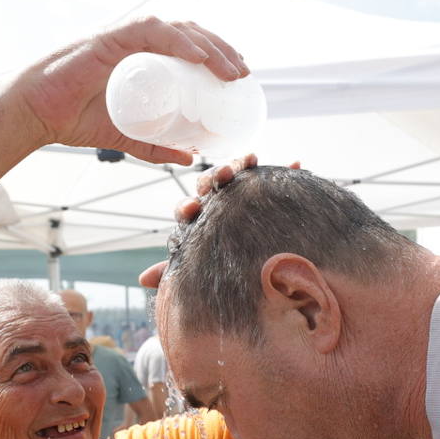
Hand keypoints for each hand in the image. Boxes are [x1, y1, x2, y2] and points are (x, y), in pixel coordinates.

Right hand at [12, 17, 248, 167]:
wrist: (34, 115)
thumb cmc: (72, 118)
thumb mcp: (125, 136)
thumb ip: (154, 146)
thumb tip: (190, 157)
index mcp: (140, 56)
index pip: (189, 45)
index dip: (218, 55)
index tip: (239, 76)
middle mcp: (134, 41)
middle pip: (189, 34)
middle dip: (221, 50)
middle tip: (243, 75)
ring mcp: (122, 37)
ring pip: (176, 30)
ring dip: (208, 46)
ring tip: (229, 70)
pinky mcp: (108, 40)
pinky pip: (149, 32)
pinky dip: (176, 40)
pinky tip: (197, 55)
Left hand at [138, 154, 300, 288]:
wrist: (262, 277)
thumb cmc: (221, 274)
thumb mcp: (197, 272)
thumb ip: (174, 273)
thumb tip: (142, 278)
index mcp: (199, 221)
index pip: (188, 208)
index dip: (188, 206)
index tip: (192, 209)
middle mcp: (218, 204)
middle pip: (211, 184)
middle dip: (215, 176)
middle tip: (222, 175)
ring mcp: (243, 196)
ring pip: (239, 174)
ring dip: (241, 164)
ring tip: (250, 160)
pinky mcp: (268, 194)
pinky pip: (278, 179)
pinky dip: (288, 171)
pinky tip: (297, 164)